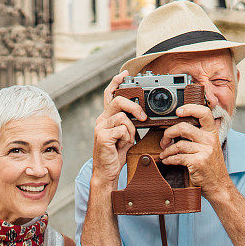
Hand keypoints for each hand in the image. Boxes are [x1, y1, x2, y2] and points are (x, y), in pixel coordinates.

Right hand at [92, 70, 146, 186]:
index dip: (116, 82)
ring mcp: (100, 127)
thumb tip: (141, 115)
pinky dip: (127, 138)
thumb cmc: (115, 154)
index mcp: (106, 117)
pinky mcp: (102, 136)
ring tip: (128, 141)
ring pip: (123, 118)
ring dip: (132, 130)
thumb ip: (129, 124)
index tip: (125, 74)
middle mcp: (101, 119)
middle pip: (118, 101)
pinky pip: (122, 129)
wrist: (106, 171)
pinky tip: (122, 146)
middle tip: (143, 117)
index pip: (109, 95)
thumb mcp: (125, 136)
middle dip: (134, 107)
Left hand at [159, 104, 233, 199]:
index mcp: (212, 133)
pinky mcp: (198, 162)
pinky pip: (178, 157)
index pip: (204, 113)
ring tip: (164, 154)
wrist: (218, 185)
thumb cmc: (210, 165)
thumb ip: (199, 135)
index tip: (178, 111)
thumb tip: (178, 126)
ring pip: (178, 145)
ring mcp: (205, 151)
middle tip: (164, 140)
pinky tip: (167, 161)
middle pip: (183, 128)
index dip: (190, 108)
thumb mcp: (209, 146)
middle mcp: (210, 140)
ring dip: (167, 150)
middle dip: (168, 133)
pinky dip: (169, 159)